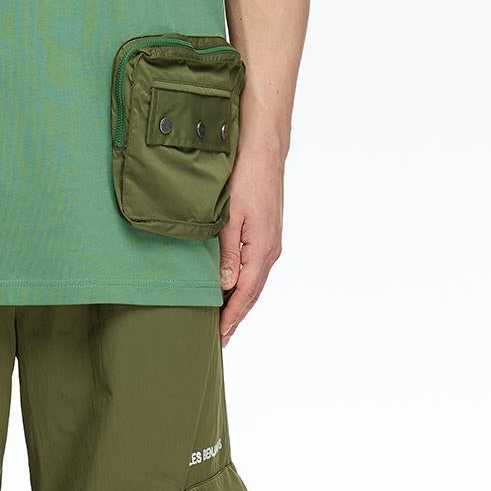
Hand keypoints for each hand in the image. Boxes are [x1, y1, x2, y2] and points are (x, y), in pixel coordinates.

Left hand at [217, 155, 283, 346]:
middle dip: (236, 317)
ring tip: (225, 321)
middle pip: (252, 293)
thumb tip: (226, 286)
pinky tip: (234, 289)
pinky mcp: (267, 235)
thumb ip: (228, 253)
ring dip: (240, 303)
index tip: (219, 337)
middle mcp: (270, 251)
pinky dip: (245, 286)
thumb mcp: (231, 217)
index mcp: (262, 250)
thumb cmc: (245, 179)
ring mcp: (271, 243)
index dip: (231, 317)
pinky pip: (256, 269)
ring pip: (254, 282)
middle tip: (220, 338)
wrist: (264, 152)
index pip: (245, 294)